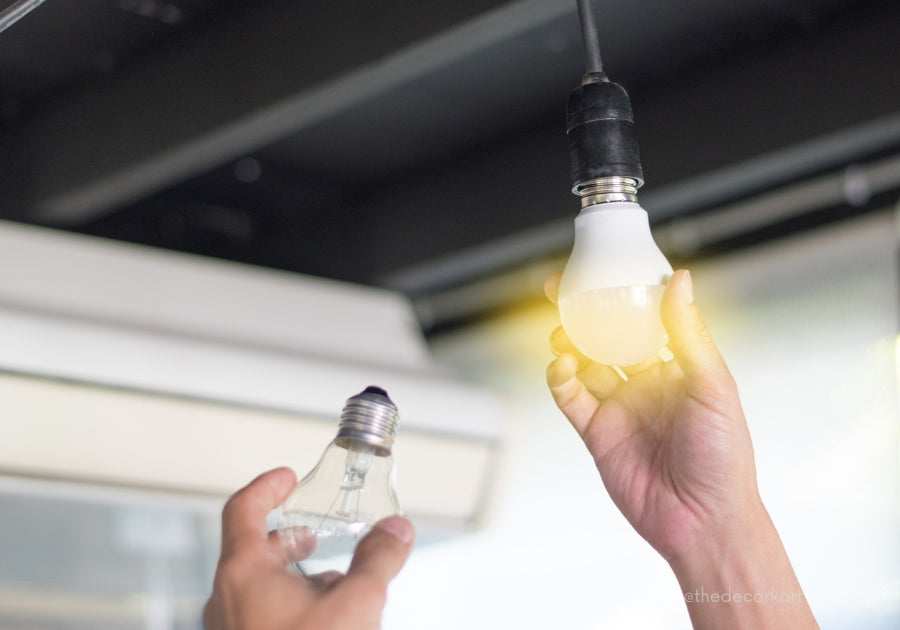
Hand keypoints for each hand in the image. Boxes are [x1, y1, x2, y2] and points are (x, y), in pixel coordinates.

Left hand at [203, 467, 413, 629]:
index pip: (242, 509)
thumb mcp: (355, 604)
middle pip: (252, 549)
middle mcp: (227, 598)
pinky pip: (260, 614)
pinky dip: (290, 604)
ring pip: (257, 585)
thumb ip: (378, 560)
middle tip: (314, 532)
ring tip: (332, 581)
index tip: (288, 477)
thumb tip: (396, 529)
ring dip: (293, 574)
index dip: (267, 486)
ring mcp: (231, 629)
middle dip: (289, 537)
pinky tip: (325, 620)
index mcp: (243, 573)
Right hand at [546, 269, 816, 628]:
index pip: (645, 319)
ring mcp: (619, 407)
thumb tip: (679, 281)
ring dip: (568, 343)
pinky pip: (570, 398)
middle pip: (607, 337)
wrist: (704, 522)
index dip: (622, 294)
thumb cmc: (725, 458)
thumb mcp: (713, 386)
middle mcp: (646, 384)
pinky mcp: (597, 433)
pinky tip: (560, 367)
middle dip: (584, 313)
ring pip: (584, 363)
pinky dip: (560, 379)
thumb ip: (688, 334)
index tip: (603, 269)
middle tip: (562, 290)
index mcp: (678, 368)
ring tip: (561, 331)